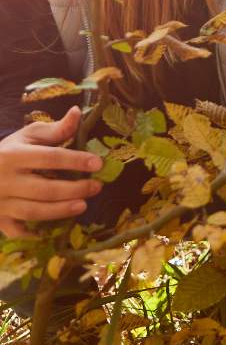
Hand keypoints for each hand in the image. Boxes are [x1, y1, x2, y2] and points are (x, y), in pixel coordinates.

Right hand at [0, 106, 102, 237]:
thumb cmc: (10, 150)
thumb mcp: (29, 135)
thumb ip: (55, 128)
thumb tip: (77, 111)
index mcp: (15, 155)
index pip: (50, 158)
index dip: (75, 161)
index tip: (98, 164)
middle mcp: (5, 180)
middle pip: (44, 188)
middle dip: (74, 189)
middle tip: (97, 186)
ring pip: (32, 211)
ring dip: (60, 210)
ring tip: (83, 205)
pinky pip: (16, 230)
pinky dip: (33, 232)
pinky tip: (51, 229)